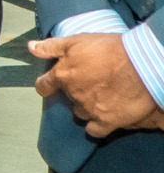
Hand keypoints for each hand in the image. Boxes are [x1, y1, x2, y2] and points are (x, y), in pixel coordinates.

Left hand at [30, 33, 160, 136]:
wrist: (140, 65)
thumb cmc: (109, 49)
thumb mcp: (77, 41)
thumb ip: (52, 46)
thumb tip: (31, 47)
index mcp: (63, 74)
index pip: (45, 85)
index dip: (45, 86)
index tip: (46, 86)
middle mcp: (73, 94)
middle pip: (67, 99)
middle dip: (74, 93)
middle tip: (88, 85)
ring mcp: (89, 109)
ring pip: (80, 113)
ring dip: (86, 108)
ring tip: (99, 100)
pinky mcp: (106, 121)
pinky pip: (94, 130)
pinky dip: (96, 126)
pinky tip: (103, 119)